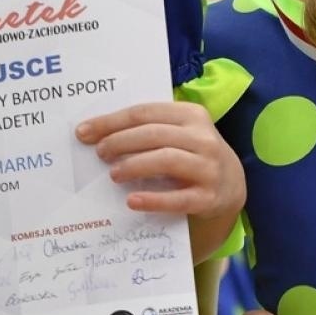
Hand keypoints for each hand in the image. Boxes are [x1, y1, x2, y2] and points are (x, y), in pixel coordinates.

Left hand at [77, 102, 243, 221]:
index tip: (84, 132)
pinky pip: (178, 199)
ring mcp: (208, 168)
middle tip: (99, 153)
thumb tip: (97, 134)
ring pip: (167, 160)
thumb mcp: (179, 133)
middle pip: (154, 134)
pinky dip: (153, 199)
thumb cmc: (192, 153)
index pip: (145, 112)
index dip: (112, 122)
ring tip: (113, 174)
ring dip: (135, 165)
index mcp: (192, 115)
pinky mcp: (208, 197)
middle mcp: (203, 139)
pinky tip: (132, 201)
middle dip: (120, 142)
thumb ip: (148, 129)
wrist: (231, 184)